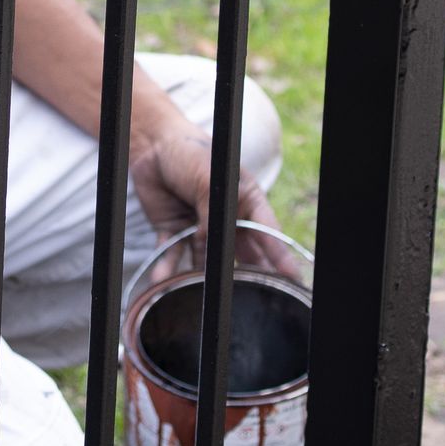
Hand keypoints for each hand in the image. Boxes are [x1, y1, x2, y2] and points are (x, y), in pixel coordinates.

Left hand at [129, 125, 303, 283]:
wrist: (152, 145)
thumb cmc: (189, 152)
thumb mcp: (207, 177)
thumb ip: (212, 213)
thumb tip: (211, 246)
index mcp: (245, 201)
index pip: (267, 232)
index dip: (280, 256)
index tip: (292, 279)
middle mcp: (226, 220)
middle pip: (242, 255)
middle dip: (248, 278)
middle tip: (253, 300)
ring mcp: (200, 229)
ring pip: (206, 262)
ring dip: (204, 279)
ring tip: (204, 297)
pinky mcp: (174, 233)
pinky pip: (173, 255)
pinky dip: (167, 269)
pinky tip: (162, 281)